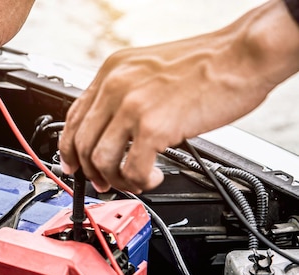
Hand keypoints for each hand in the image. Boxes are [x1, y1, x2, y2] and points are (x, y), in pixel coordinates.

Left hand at [59, 0, 298, 192]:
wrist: (242, 55)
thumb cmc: (207, 62)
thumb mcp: (150, 69)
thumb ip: (126, 95)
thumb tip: (113, 130)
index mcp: (112, 71)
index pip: (73, 117)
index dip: (70, 148)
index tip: (75, 165)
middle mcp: (115, 86)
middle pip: (82, 143)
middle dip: (91, 171)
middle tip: (105, 183)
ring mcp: (132, 106)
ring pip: (101, 161)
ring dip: (116, 179)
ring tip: (136, 181)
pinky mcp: (153, 127)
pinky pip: (132, 169)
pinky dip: (140, 181)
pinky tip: (154, 177)